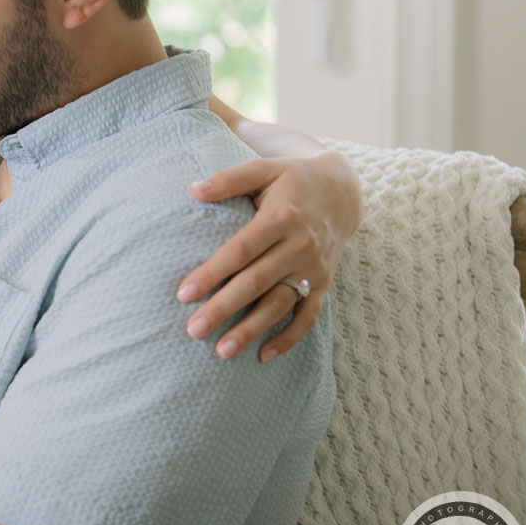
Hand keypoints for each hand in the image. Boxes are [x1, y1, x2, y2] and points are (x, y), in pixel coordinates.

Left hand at [178, 151, 360, 361]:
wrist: (342, 190)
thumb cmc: (291, 178)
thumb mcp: (263, 168)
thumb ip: (228, 179)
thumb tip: (191, 189)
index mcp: (281, 216)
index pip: (241, 250)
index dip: (212, 272)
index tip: (183, 294)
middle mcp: (301, 244)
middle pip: (256, 282)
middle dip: (224, 308)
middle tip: (193, 331)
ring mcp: (314, 267)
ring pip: (280, 304)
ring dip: (252, 330)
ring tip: (221, 352)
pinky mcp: (324, 283)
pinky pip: (309, 316)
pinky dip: (289, 338)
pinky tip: (263, 356)